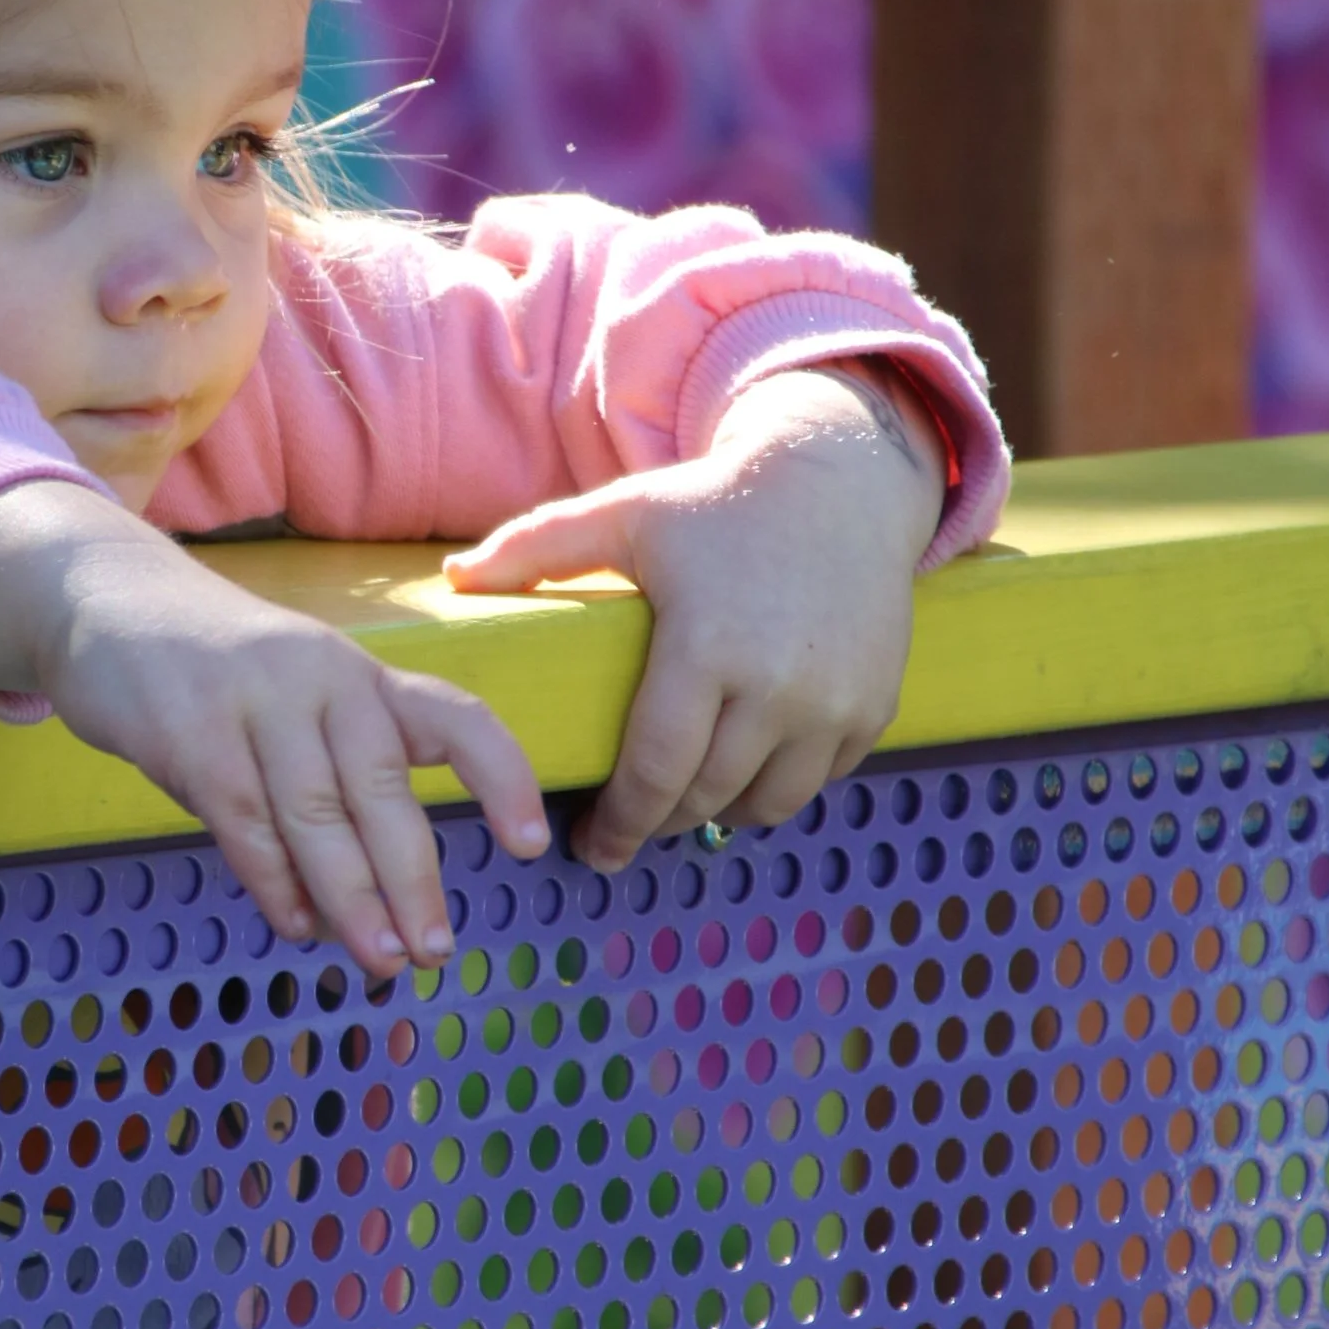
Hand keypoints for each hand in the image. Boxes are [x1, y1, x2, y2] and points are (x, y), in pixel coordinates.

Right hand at [0, 482, 549, 976]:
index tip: (529, 842)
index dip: (500, 777)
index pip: (454, 718)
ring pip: (316, 815)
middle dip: (413, 878)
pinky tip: (294, 925)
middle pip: (383, 789)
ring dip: (351, 897)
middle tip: (433, 950)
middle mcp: (321, 679)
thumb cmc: (217, 669)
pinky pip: (243, 820)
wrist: (105, 597)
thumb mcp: (296, 697)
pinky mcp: (189, 730)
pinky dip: (273, 882)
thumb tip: (368, 899)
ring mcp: (253, 700)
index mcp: (362, 675)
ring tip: (378, 959)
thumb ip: (334, 779)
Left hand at [442, 364, 946, 873]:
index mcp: (706, 649)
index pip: (654, 771)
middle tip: (622, 829)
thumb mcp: (624, 513)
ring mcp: (835, 704)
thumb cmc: (716, 502)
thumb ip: (535, 546)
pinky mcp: (873, 709)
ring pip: (765, 805)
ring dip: (717, 814)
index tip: (591, 845)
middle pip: (705, 797)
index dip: (619, 822)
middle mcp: (778, 688)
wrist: (842, 483)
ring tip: (680, 802)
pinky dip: (776, 789)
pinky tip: (742, 773)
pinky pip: (817, 782)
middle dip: (657, 823)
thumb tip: (455, 579)